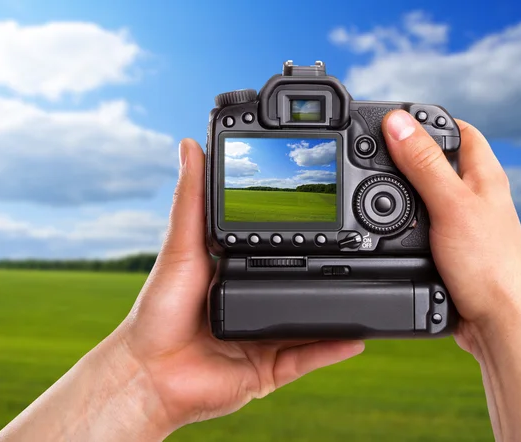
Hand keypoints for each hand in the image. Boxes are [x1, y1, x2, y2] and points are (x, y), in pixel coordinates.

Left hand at [111, 139, 363, 433]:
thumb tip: (190, 146)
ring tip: (369, 290)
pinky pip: (310, 357)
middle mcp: (256, 303)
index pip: (275, 250)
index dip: (297, 234)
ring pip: (312, 322)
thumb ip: (193, 201)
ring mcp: (267, 337)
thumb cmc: (158, 313)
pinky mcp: (272, 368)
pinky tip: (359, 337)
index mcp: (238, 274)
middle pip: (299, 286)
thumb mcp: (181, 248)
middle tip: (357, 252)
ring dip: (338, 310)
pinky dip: (334, 347)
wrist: (151, 375)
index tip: (321, 211)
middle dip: (327, 273)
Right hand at [381, 110, 520, 440]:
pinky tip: (387, 225)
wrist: (498, 322)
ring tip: (373, 184)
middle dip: (407, 153)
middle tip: (375, 151)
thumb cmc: (490, 265)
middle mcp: (475, 195)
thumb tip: (397, 123)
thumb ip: (423, 164)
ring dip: (402, 188)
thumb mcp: (450, 205)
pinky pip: (422, 222)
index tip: (395, 119)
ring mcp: (462, 222)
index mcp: (484, 175)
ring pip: (426, 193)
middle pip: (438, 160)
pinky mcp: (449, 248)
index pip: (458, 130)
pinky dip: (403, 219)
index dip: (428, 120)